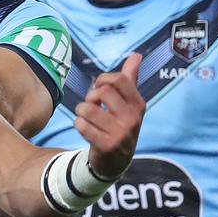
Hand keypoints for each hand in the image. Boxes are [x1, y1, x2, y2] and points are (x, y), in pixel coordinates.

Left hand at [75, 53, 144, 178]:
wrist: (116, 161)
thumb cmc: (119, 124)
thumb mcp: (129, 103)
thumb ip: (130, 79)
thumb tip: (137, 55)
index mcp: (138, 104)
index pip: (118, 79)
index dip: (102, 80)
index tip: (101, 89)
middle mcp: (133, 118)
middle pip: (101, 92)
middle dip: (90, 97)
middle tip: (93, 106)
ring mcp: (120, 133)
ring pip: (87, 108)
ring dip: (81, 112)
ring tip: (88, 118)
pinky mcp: (106, 146)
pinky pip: (81, 125)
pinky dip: (79, 125)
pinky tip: (87, 130)